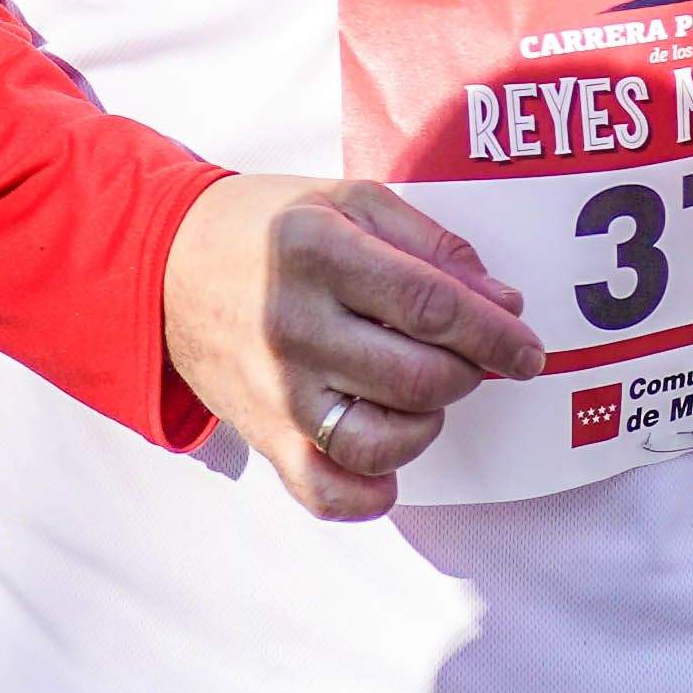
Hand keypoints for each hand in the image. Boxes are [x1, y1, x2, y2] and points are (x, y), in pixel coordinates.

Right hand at [160, 172, 542, 518]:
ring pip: (383, 440)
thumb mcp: (347, 200)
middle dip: (470, 372)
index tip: (528, 346)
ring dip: (428, 423)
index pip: (431, 304)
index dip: (494, 331)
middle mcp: (294, 325)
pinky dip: (373, 490)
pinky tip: (391, 460)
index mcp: (318, 251)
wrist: (164, 266)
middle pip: (419, 375)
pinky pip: (328, 492)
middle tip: (471, 357)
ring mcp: (277, 390)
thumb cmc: (269, 228)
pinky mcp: (264, 436)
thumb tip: (503, 300)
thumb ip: (429, 243)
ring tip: (423, 393)